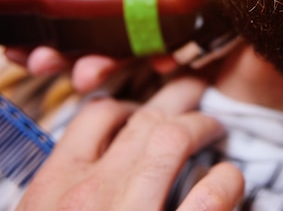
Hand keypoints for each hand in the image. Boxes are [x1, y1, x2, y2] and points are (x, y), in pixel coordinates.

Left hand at [0, 0, 162, 87]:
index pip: (147, 1)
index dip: (159, 30)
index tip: (164, 55)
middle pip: (118, 38)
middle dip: (111, 62)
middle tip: (94, 72)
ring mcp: (62, 16)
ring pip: (81, 53)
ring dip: (68, 66)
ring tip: (44, 60)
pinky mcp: (32, 32)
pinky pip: (41, 57)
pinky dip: (32, 60)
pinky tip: (18, 50)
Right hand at [15, 77, 243, 210]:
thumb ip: (63, 193)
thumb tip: (99, 168)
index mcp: (52, 189)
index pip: (95, 116)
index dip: (129, 102)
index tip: (146, 106)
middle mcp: (89, 194)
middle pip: (142, 119)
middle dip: (177, 96)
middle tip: (198, 88)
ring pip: (173, 138)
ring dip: (202, 126)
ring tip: (217, 127)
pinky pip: (209, 193)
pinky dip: (226, 179)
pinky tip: (230, 179)